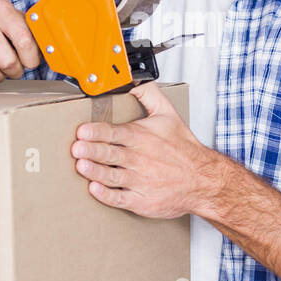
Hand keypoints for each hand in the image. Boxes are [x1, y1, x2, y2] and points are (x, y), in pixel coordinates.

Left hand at [71, 80, 225, 218]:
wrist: (203, 180)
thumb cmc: (184, 149)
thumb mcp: (169, 115)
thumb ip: (148, 95)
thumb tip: (133, 80)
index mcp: (142, 138)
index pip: (115, 132)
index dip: (98, 132)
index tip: (83, 131)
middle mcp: (139, 159)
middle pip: (110, 154)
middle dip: (92, 150)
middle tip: (77, 148)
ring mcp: (140, 181)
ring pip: (112, 176)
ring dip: (95, 171)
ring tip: (81, 166)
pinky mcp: (141, 200)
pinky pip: (120, 198)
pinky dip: (107, 195)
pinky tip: (95, 189)